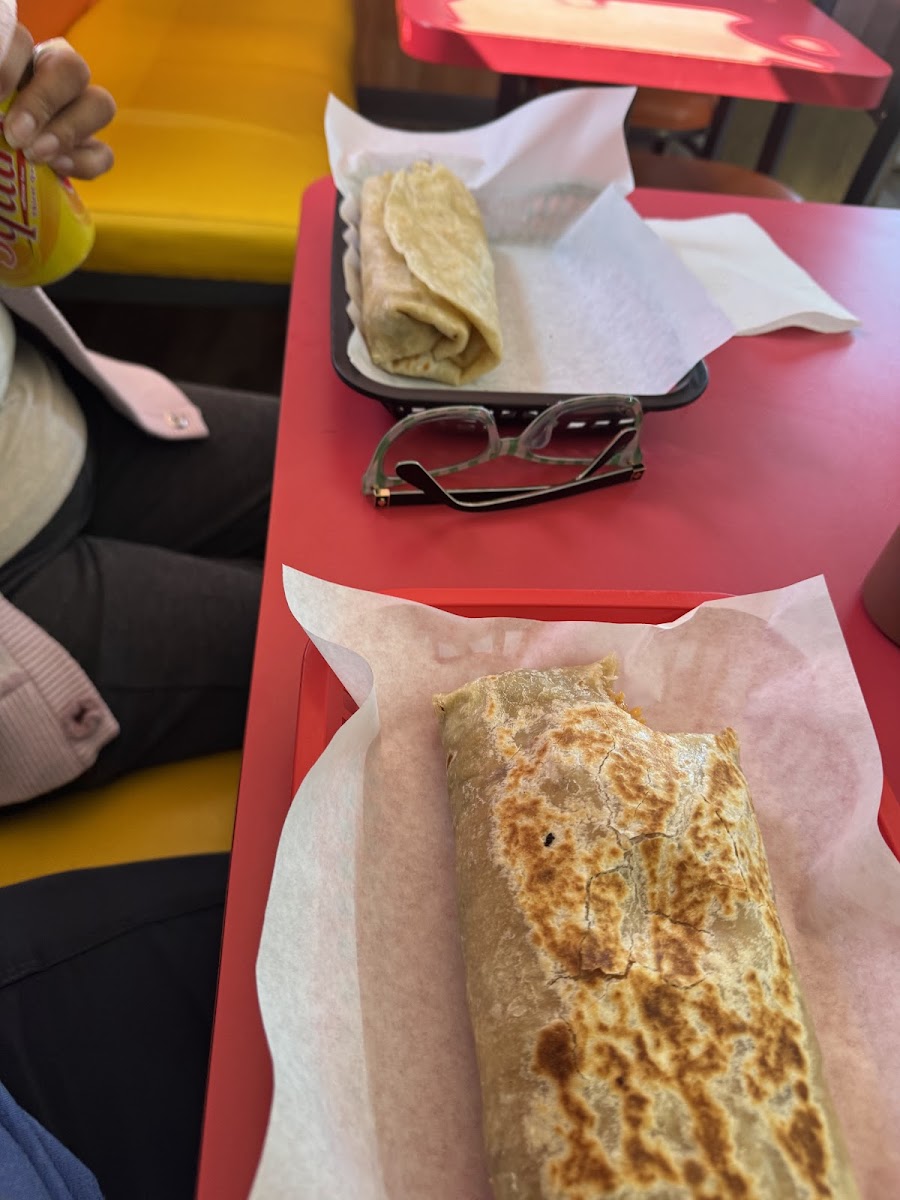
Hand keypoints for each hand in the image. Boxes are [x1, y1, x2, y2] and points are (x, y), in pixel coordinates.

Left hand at [0, 24, 114, 178]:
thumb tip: (5, 101)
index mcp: (17, 59)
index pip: (21, 42)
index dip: (11, 64)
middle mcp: (49, 78)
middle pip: (72, 68)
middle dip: (47, 100)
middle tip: (17, 134)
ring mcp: (75, 114)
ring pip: (100, 105)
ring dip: (70, 131)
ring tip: (36, 155)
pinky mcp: (87, 152)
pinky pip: (103, 154)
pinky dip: (84, 163)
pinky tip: (56, 169)